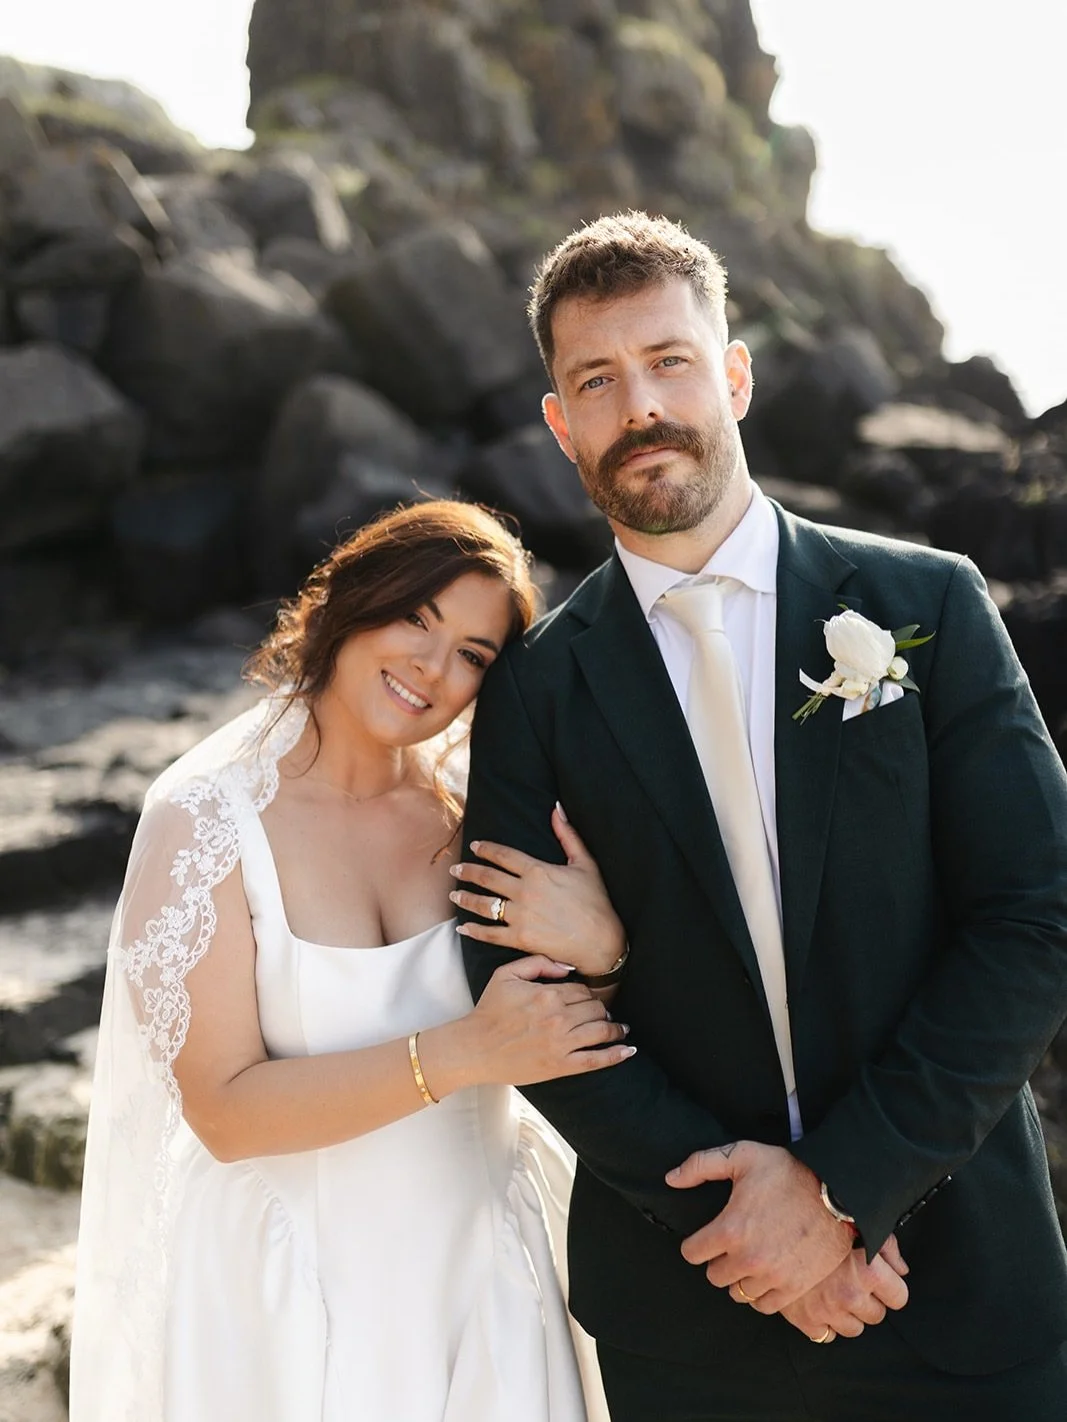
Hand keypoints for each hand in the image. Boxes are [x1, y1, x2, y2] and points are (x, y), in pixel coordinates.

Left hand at [450, 804, 625, 977]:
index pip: (503, 855)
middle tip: (455, 869)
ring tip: (454, 895)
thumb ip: (568, 835)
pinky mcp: (520, 939)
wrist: (602, 941)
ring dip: (465, 898)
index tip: (474, 846)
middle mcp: (525, 891)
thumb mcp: (585, 863)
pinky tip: (463, 928)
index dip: (486, 849)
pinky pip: (490, 934)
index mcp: (538, 870)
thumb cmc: (596, 901)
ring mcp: (520, 916)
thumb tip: (556, 808)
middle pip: (487, 878)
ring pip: (484, 905)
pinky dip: (474, 931)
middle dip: (468, 871)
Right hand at [463, 954, 634, 1085]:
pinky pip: (596, 1060)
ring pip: (601, 1030)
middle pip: (595, 1008)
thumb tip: (568, 967)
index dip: (585, 994)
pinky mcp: (561, 1066)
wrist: (475, 1048)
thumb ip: (538, 963)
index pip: (582, 989)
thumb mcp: (506, 974)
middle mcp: (558, 1017)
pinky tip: (628, 1050)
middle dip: (600, 1010)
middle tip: (601, 1014)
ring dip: (615, 1029)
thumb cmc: (489, 1010)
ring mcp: (561, 1043)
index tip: (585, 999)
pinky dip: (615, 1055)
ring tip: (621, 1029)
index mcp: (547, 994)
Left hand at [667, 1141, 853, 1310]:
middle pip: (714, 1276)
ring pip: (738, 1293)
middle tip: (731, 1245)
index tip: (707, 1237)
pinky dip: (761, 1294)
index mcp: (730, 1229)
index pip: (692, 1253)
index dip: (696, 1243)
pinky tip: (766, 1274)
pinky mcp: (794, 1288)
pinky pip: (764, 1305)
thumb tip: (671, 1179)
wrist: (838, 1192)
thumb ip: (700, 1166)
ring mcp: (773, 1277)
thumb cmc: (788, 1171)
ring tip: (750, 1258)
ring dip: (740, 1278)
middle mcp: (748, 1259)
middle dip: (718, 1260)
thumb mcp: (742, 1156)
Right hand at [777, 1236, 909, 1342]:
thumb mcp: (860, 1223)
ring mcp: (827, 1310)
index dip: (891, 1288)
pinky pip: (826, 1335)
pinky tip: (818, 1303)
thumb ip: (887, 1246)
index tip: (880, 1281)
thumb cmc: (819, 1219)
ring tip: (835, 1292)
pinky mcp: (804, 1320)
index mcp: (868, 1272)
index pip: (899, 1297)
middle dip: (869, 1300)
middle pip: (877, 1315)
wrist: (774, 1225)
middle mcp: (850, 1294)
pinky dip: (824, 1323)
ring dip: (848, 1314)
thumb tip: (901, 1270)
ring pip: (854, 1329)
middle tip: (853, 1282)